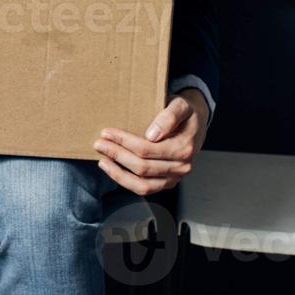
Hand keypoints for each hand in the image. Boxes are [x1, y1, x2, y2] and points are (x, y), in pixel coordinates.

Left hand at [94, 88, 209, 195]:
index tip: (107, 132)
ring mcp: (175, 178)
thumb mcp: (181, 105)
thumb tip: (152, 134)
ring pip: (143, 185)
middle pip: (143, 167)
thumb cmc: (185, 112)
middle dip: (117, 155)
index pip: (147, 149)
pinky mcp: (167, 183)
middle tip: (99, 143)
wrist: (196, 123)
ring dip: (119, 174)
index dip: (124, 142)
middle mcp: (181, 167)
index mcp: (184, 148)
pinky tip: (113, 170)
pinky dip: (126, 181)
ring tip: (103, 161)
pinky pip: (145, 189)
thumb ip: (169, 116)